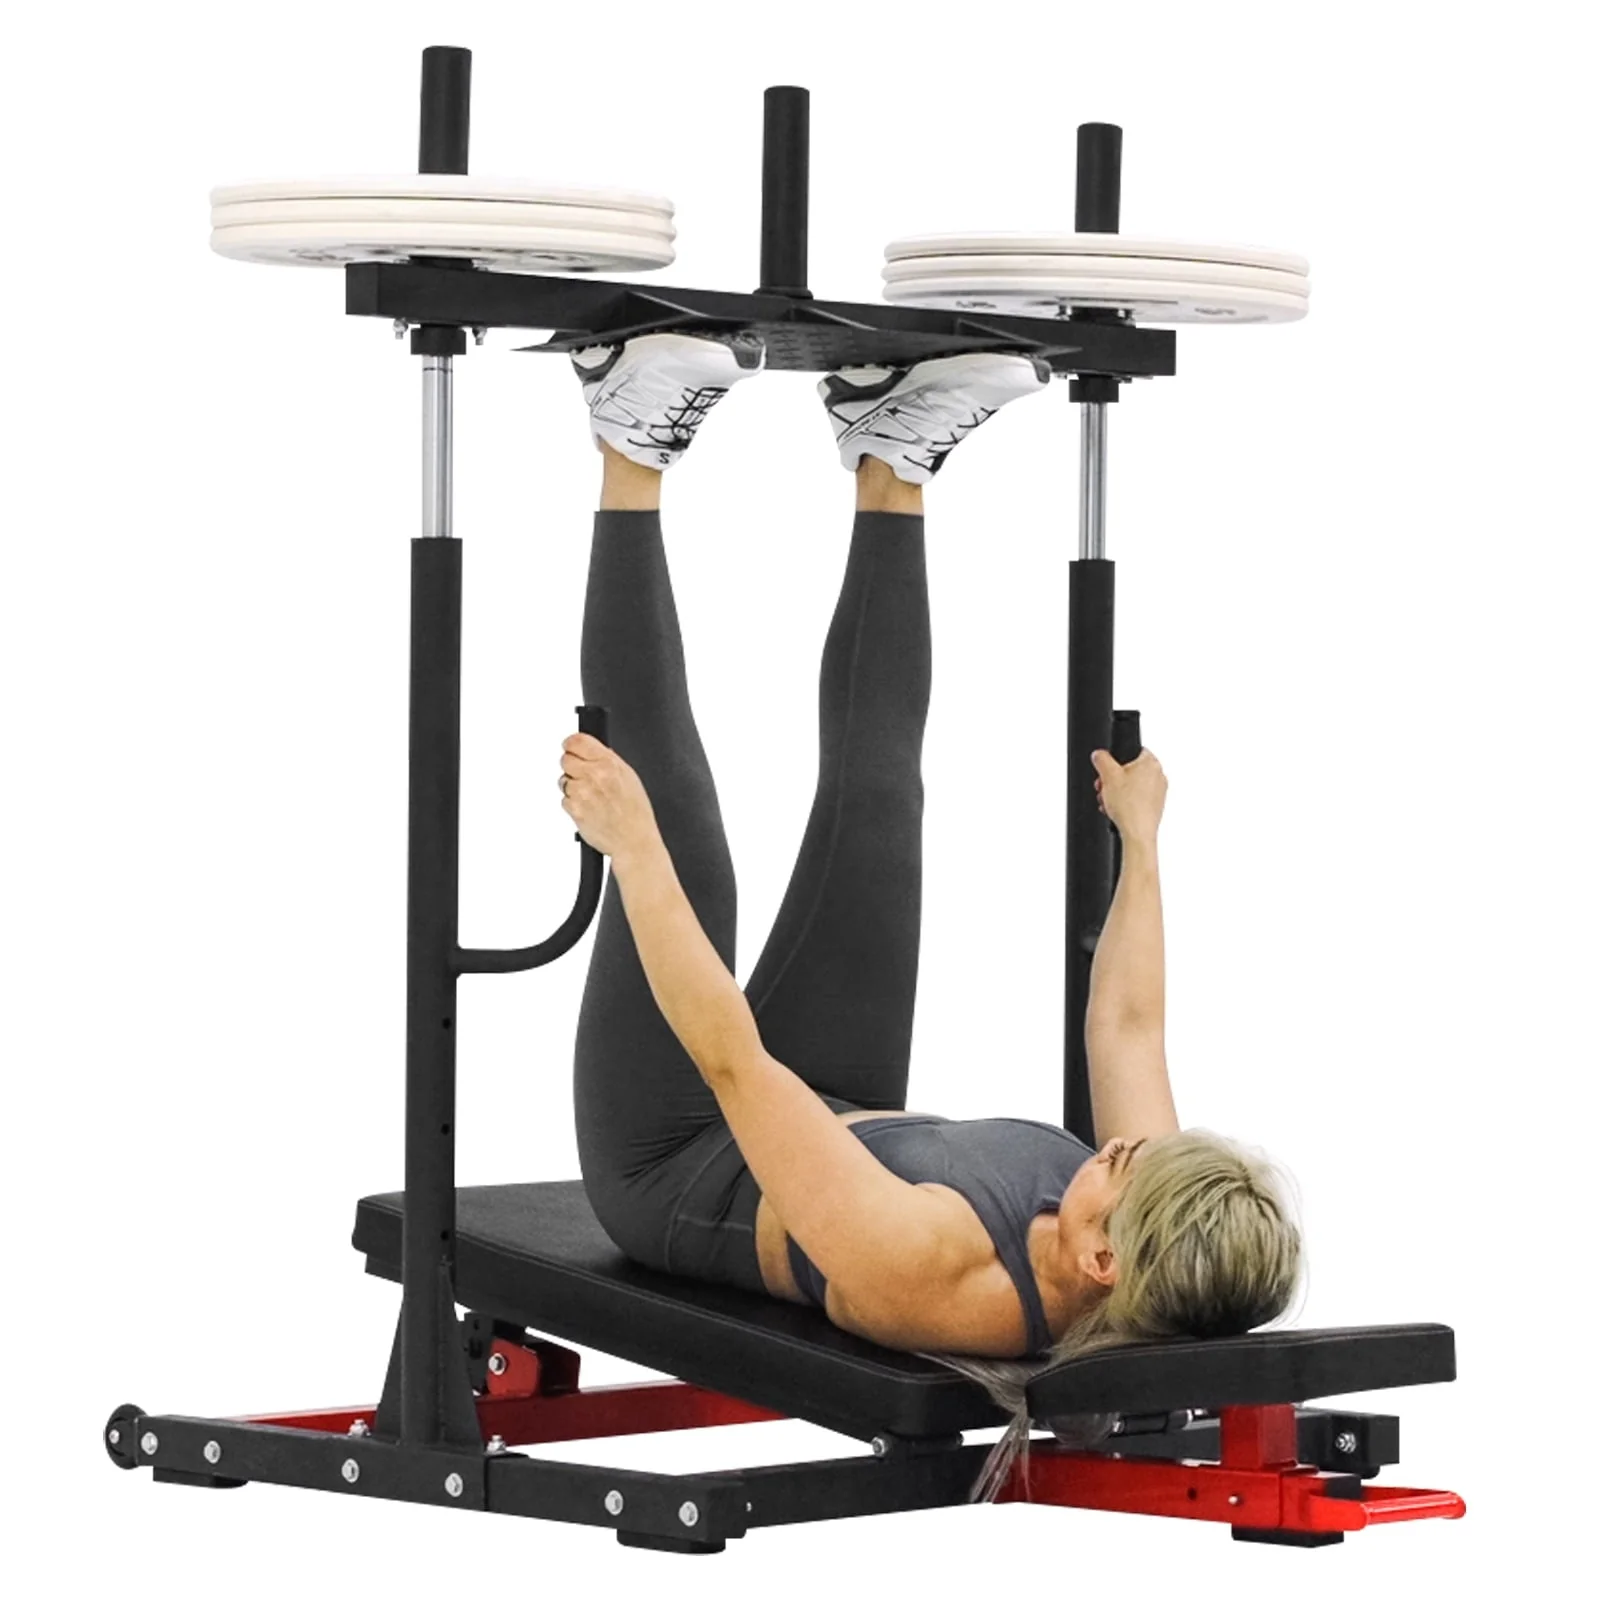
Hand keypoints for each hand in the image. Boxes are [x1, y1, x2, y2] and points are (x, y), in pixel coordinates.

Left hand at [559, 733, 657, 859]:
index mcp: (609, 763)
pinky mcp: (574, 809)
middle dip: (572, 767)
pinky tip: (589, 808)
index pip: (576, 741)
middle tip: (584, 777)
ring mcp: (582, 792)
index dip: (572, 744)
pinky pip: (564, 800)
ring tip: (591, 796)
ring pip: (563, 780)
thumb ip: (608, 760)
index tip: (572, 748)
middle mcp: (594, 775)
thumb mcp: (629, 776)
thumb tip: (591, 749)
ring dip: (572, 787)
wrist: (633, 840)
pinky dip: (573, 804)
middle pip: (565, 759)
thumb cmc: (635, 812)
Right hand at [1092, 746, 1166, 842]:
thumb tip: (1099, 755)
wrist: (1137, 833)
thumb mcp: (1108, 776)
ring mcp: (1159, 792)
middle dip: (1113, 780)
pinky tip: (1116, 811)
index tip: (1106, 771)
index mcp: (1151, 762)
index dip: (1115, 762)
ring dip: (1117, 793)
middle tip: (1104, 788)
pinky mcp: (1155, 807)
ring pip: (1132, 787)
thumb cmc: (1129, 806)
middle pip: (1130, 771)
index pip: (1132, 752)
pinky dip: (1126, 804)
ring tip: (1109, 803)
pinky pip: (1137, 800)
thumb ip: (1101, 759)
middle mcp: (1159, 775)